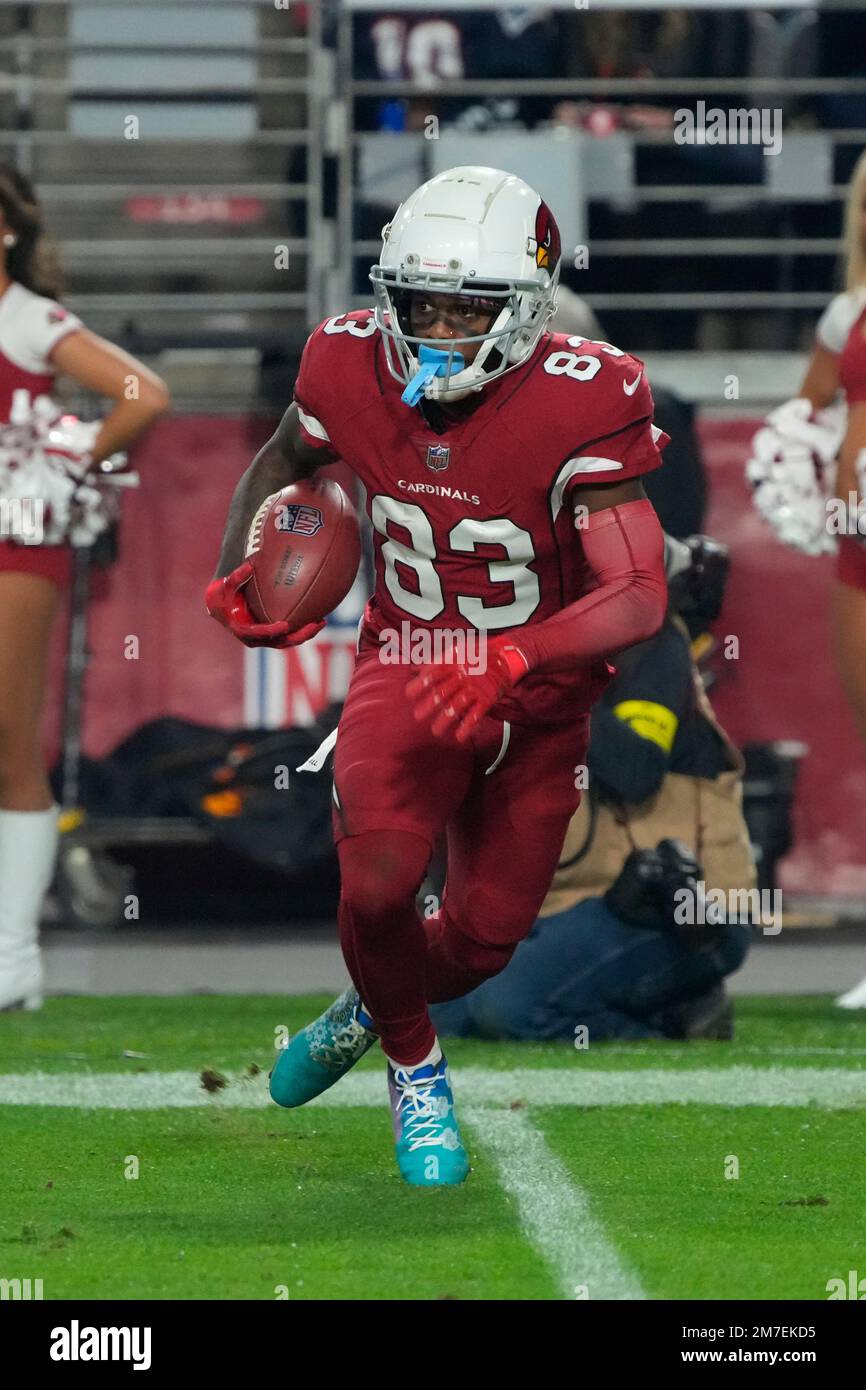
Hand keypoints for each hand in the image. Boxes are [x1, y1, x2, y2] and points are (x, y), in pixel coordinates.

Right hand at [205, 561, 325, 648]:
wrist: (220, 608)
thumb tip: (250, 565)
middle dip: (298, 635)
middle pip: (280, 642)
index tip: (284, 625)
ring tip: (321, 622)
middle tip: (314, 624)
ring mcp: (265, 639)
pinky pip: (288, 634)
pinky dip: (301, 628)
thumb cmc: (222, 596)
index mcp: (242, 630)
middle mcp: (255, 639)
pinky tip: (316, 617)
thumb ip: (237, 577)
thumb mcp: (226, 586)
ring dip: (305, 633)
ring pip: (287, 641)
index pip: (259, 633)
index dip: (272, 631)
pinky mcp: (271, 635)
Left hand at [406, 636, 529, 742]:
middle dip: (428, 706)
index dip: (419, 684)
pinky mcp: (488, 698)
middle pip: (442, 693)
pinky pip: (476, 714)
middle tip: (418, 716)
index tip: (409, 694)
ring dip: (444, 720)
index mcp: (453, 663)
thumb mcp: (456, 651)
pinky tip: (460, 737)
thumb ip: (436, 661)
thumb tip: (415, 668)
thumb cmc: (478, 653)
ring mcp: (475, 688)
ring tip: (436, 731)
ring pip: (456, 706)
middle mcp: (462, 676)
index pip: (433, 674)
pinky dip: (468, 727)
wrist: (507, 655)